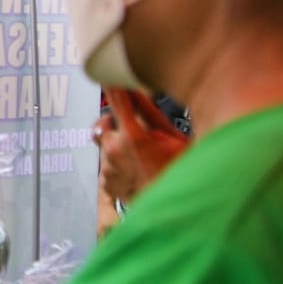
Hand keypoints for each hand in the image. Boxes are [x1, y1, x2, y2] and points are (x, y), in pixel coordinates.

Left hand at [94, 88, 190, 203]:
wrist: (176, 208)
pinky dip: (117, 163)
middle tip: (131, 126)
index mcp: (132, 136)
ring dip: (117, 144)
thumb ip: (150, 113)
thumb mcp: (172, 138)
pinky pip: (106, 164)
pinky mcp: (105, 182)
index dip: (111, 85)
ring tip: (140, 154)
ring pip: (104, 144)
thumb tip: (138, 92)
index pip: (115, 100)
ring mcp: (108, 168)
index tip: (108, 75)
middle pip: (102, 123)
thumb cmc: (180, 173)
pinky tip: (135, 168)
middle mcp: (114, 151)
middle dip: (114, 121)